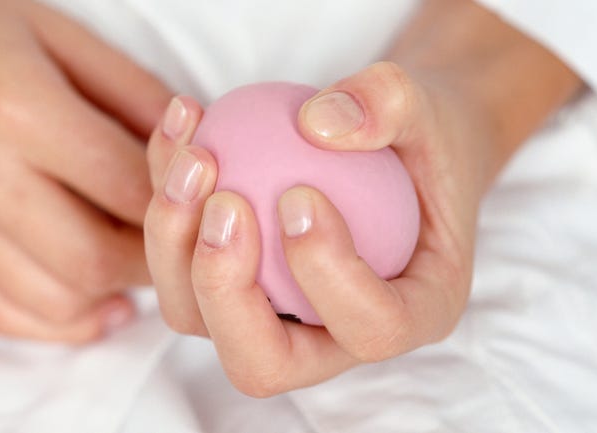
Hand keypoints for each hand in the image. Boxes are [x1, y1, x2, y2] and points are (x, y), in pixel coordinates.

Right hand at [0, 0, 171, 341]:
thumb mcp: (73, 40)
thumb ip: (140, 98)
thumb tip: (198, 156)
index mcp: (17, 110)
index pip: (126, 191)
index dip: (180, 208)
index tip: (203, 206)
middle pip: (95, 259)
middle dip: (154, 263)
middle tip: (180, 245)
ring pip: (56, 298)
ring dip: (114, 294)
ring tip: (141, 267)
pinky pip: (4, 313)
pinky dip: (62, 322)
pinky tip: (101, 304)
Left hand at [144, 0, 580, 394]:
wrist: (392, 142)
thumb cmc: (422, 136)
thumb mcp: (430, 104)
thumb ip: (390, 103)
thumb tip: (314, 124)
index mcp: (412, 313)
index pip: (371, 330)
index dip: (327, 274)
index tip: (300, 192)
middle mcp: (335, 336)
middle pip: (261, 362)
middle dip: (225, 289)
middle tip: (224, 200)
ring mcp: (274, 315)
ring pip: (198, 317)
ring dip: (175, 243)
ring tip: (195, 156)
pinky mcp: (232, 282)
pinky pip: (177, 260)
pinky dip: (166, 194)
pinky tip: (182, 124)